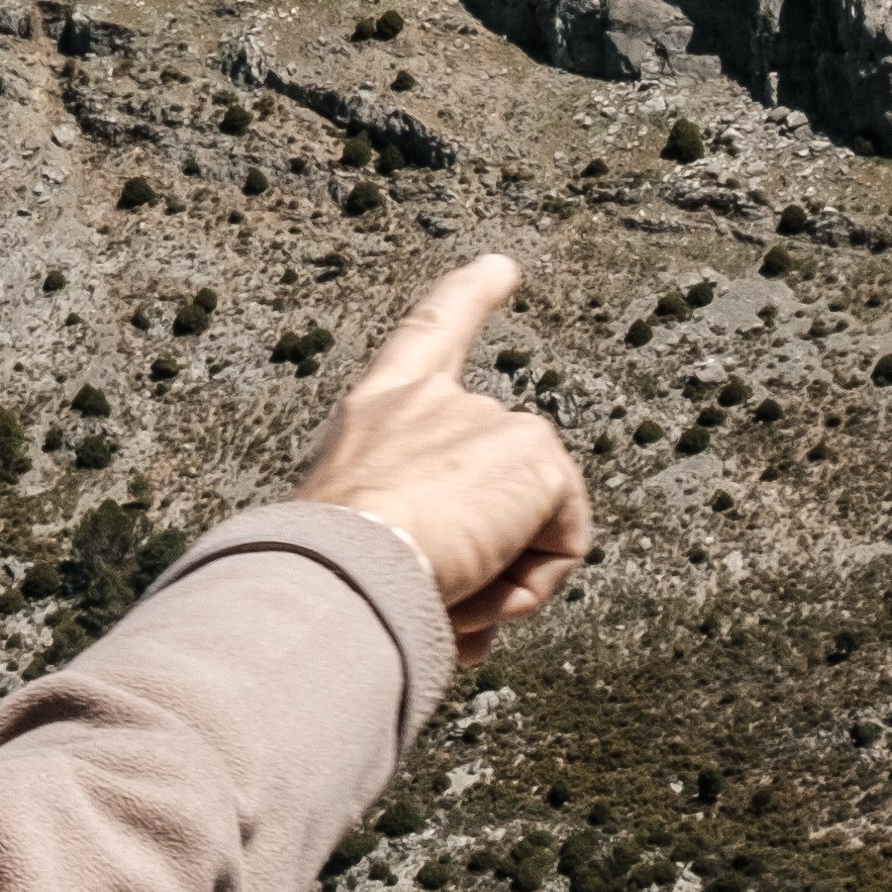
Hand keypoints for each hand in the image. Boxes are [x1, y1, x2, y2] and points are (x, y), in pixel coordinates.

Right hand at [292, 253, 591, 659]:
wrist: (337, 569)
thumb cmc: (326, 574)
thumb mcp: (357, 546)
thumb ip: (416, 556)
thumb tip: (470, 625)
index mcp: (377, 410)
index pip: (428, 337)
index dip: (467, 297)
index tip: (502, 267)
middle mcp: (433, 401)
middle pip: (509, 469)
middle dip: (496, 551)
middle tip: (439, 601)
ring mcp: (490, 421)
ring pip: (536, 520)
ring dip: (504, 577)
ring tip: (447, 597)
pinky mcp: (536, 455)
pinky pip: (565, 542)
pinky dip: (534, 583)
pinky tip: (484, 591)